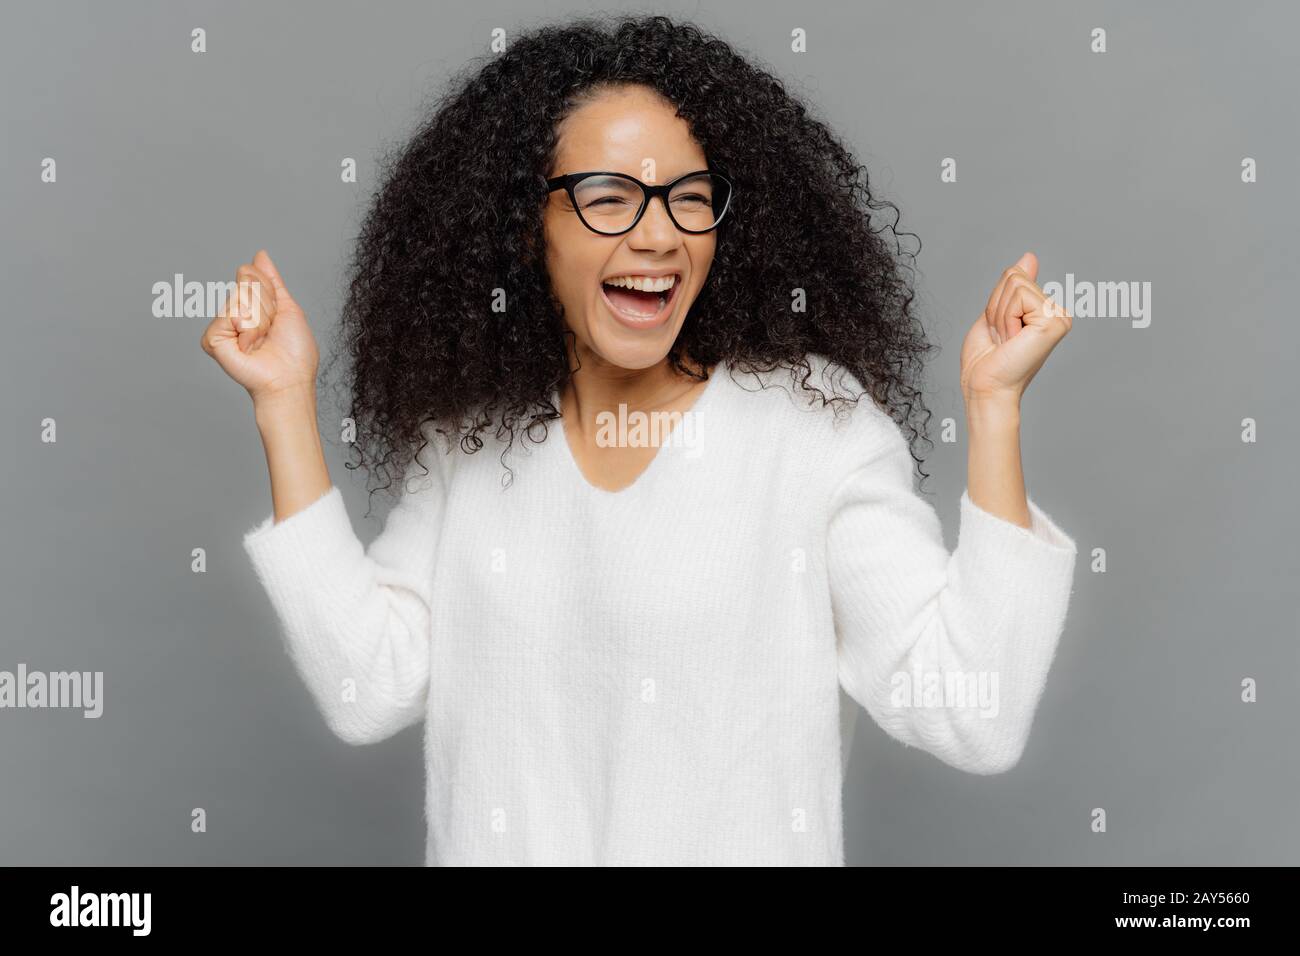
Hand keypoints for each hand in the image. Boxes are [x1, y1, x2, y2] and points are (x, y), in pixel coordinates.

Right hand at [199, 250, 318, 403]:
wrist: (289, 378)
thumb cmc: (295, 351)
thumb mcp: (288, 307)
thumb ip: (271, 280)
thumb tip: (260, 255)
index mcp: (251, 306)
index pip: (250, 274)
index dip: (269, 291)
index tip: (278, 313)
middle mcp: (234, 314)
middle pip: (243, 283)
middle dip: (265, 305)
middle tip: (271, 330)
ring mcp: (222, 327)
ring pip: (237, 298)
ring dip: (259, 319)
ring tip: (261, 340)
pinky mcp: (213, 340)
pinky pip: (227, 315)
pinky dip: (245, 328)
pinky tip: (248, 346)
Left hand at [959, 251, 1071, 404]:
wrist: (984, 386)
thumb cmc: (986, 361)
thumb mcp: (996, 314)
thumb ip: (1015, 287)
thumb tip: (1030, 257)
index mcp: (1043, 311)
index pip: (1014, 276)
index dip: (995, 302)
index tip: (998, 331)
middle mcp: (1056, 312)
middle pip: (1014, 276)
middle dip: (996, 306)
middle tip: (1000, 337)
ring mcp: (1058, 317)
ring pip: (1015, 283)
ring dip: (999, 314)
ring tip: (1006, 340)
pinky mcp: (1054, 321)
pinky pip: (1019, 296)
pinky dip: (1005, 318)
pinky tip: (1012, 340)